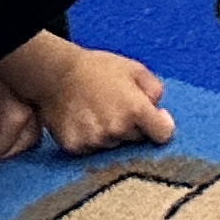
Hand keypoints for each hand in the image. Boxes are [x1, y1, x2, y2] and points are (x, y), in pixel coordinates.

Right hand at [30, 45, 174, 153]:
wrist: (57, 75)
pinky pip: (93, 150)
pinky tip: (85, 121)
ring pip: (114, 145)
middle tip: (118, 107)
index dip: (161, 126)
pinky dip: (91, 139)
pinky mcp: (75, 147)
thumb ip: (155, 90)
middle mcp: (116, 129)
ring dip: (111, 134)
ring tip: (99, 112)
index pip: (163, 135)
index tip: (156, 120)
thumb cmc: (98, 69)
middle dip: (133, 126)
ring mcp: (94, 140)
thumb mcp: (135, 70)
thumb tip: (160, 112)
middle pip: (137, 139)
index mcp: (135, 109)